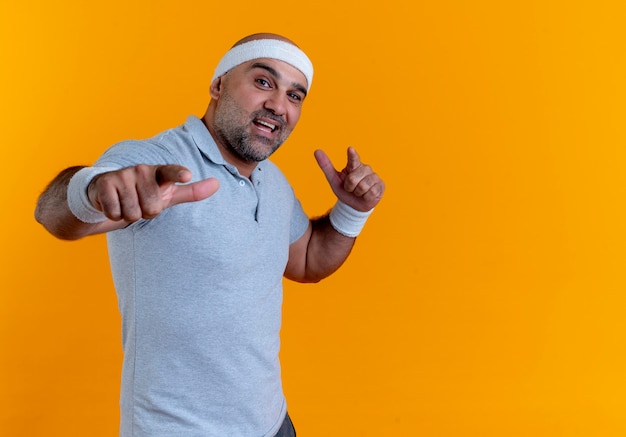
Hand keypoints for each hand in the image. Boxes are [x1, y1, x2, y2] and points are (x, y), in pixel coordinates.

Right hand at [88, 164, 218, 221]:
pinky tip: (113, 204)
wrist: (106, 193)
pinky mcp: (105, 183)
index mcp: (159, 172)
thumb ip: (192, 192)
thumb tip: (218, 184)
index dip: (178, 174)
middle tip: (139, 203)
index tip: (187, 176)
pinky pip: (115, 212)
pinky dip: (114, 215)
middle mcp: (141, 170)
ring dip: (129, 215)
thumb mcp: (169, 194)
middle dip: (145, 213)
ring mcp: (123, 175)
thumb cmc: (143, 194)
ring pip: (133, 213)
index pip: (170, 172)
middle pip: (152, 208)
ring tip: (126, 203)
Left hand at [314, 147, 384, 211]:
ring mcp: (374, 176)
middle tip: (351, 188)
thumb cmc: (345, 190)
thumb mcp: (333, 179)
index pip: (353, 159)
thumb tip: (316, 151)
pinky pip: (371, 193)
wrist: (354, 205)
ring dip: (357, 193)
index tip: (350, 149)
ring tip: (359, 192)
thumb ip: (326, 165)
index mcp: (354, 165)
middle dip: (349, 187)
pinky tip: (366, 195)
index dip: (352, 155)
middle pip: (353, 179)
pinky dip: (365, 197)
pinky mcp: (380, 185)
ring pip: (362, 186)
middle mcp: (365, 168)